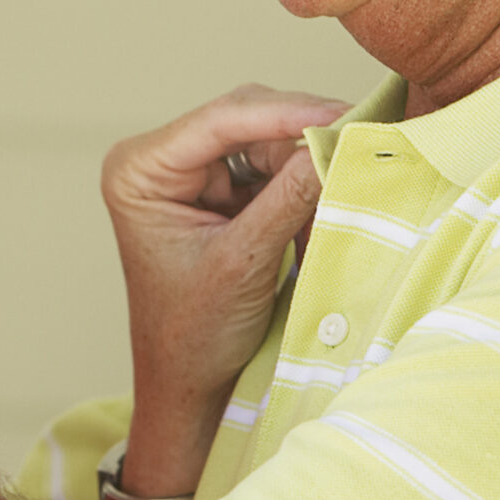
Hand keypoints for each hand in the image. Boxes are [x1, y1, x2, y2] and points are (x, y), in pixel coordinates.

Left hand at [102, 84, 346, 496]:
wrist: (192, 385)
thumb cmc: (194, 336)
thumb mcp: (243, 263)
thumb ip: (287, 200)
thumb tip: (334, 145)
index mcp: (138, 172)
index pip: (218, 122)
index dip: (284, 114)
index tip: (340, 116)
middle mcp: (160, 162)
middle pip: (246, 120)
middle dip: (301, 135)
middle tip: (360, 143)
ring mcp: (192, 175)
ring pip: (267, 141)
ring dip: (308, 163)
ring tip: (349, 179)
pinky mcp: (222, 192)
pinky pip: (273, 169)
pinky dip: (304, 183)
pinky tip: (331, 196)